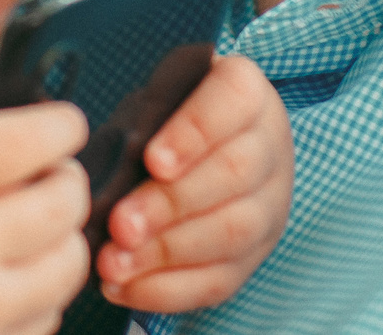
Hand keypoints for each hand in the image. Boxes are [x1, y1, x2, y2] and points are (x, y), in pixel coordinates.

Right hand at [0, 103, 90, 334]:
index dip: (60, 124)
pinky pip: (46, 317)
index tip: (64, 122)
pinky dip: (38, 291)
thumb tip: (9, 116)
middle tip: (51, 171)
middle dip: (67, 177)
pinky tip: (2, 273)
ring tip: (28, 224)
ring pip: (68, 266)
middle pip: (62, 203)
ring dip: (61, 236)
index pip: (28, 141)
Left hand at [95, 54, 291, 313]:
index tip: (152, 160)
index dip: (194, 132)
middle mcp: (269, 147)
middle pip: (233, 175)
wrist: (201, 146)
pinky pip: (222, 278)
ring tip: (113, 261)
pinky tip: (125, 286)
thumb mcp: (156, 95)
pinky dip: (169, 289)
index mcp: (247, 93)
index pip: (235, 100)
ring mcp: (270, 205)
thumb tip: (111, 164)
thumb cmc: (167, 115)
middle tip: (119, 225)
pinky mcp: (255, 252)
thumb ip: (145, 115)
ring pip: (232, 232)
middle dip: (170, 205)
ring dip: (167, 253)